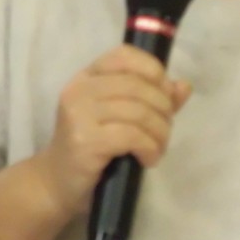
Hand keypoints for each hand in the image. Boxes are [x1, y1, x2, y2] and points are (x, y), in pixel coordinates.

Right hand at [35, 45, 191, 217]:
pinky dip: (150, 148)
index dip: (152, 70)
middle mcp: (79, 90)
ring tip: (158, 148)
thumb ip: (151, 99)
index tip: (164, 95)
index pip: (124, 55)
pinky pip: (133, 136)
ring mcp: (79, 115)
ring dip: (160, 133)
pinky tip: (148, 159)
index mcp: (86, 77)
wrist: (57, 184)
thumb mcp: (120, 118)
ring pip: (139, 112)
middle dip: (163, 109)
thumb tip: (183, 86)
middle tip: (164, 131)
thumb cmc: (91, 149)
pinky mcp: (85, 141)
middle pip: (138, 86)